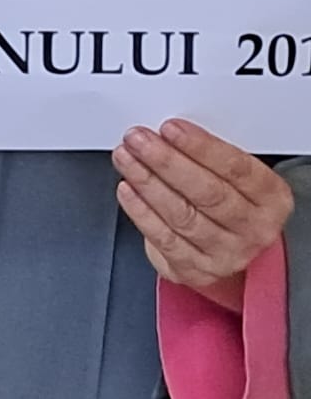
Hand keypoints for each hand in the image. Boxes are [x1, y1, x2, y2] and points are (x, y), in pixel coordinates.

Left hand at [113, 119, 293, 307]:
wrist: (229, 252)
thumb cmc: (231, 206)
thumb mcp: (236, 180)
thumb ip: (211, 159)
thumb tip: (169, 135)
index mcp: (271, 199)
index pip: (236, 168)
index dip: (200, 147)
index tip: (170, 129)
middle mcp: (253, 229)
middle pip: (207, 192)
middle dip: (166, 162)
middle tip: (139, 140)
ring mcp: (225, 253)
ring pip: (182, 215)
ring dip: (147, 182)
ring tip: (127, 159)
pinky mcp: (195, 270)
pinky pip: (163, 239)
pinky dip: (140, 211)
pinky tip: (128, 190)